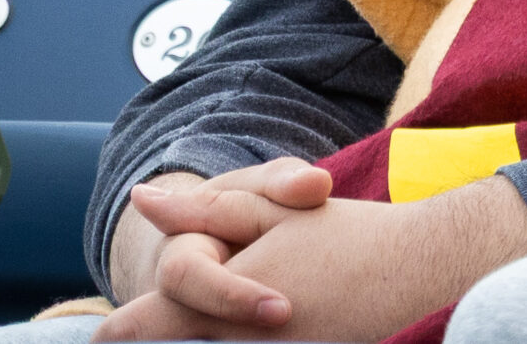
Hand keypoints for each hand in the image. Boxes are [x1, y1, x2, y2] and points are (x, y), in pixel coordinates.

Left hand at [97, 176, 526, 342]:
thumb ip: (206, 208)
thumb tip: (145, 198)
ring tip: (195, 329)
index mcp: (220, 306)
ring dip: (202, 343)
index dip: (122, 329)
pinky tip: (249, 333)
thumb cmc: (348, 238)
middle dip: (160, 337)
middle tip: (136, 335)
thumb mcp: (274, 211)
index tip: (101, 335)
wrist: (424, 272)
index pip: (146, 324)